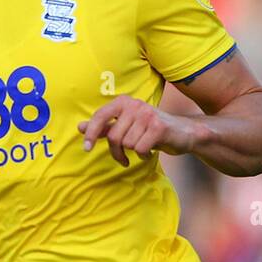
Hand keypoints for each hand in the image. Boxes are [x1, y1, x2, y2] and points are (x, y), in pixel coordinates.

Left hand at [78, 96, 200, 167]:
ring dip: (133, 153)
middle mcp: (134, 105)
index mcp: (123, 102)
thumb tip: (80, 127)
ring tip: (142, 148)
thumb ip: (104, 127)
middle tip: (123, 159)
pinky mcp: (158, 127)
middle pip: (113, 136)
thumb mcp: (126, 127)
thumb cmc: (149, 130)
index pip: (100, 116)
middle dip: (116, 152)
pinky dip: (143, 155)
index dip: (90, 133)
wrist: (181, 133)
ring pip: (127, 144)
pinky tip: (150, 151)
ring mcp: (147, 114)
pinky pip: (139, 149)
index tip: (86, 149)